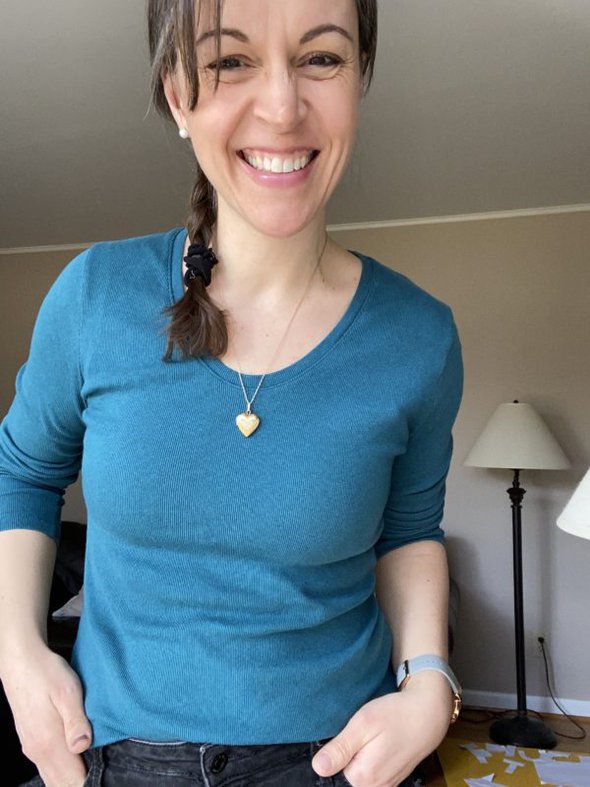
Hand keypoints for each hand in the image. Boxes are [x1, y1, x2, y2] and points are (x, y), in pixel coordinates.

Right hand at [2, 641, 91, 786]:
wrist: (21, 661)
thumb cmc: (46, 673)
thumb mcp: (68, 692)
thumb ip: (76, 721)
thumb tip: (82, 746)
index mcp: (49, 743)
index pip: (72, 780)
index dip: (90, 781)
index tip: (107, 775)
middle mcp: (38, 751)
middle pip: (61, 784)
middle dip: (81, 782)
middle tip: (103, 773)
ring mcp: (32, 747)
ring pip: (53, 778)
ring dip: (71, 778)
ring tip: (92, 766)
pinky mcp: (31, 741)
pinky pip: (47, 767)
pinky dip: (62, 770)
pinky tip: (76, 759)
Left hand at [311, 672, 451, 786]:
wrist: (429, 714)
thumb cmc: (396, 715)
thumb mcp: (363, 724)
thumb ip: (340, 749)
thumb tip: (318, 768)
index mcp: (363, 778)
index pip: (333, 768)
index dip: (339, 747)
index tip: (353, 733)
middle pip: (347, 773)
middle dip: (350, 752)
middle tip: (366, 732)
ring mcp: (386, 786)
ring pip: (360, 773)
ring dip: (362, 755)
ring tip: (375, 736)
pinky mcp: (393, 780)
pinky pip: (372, 774)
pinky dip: (372, 759)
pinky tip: (382, 742)